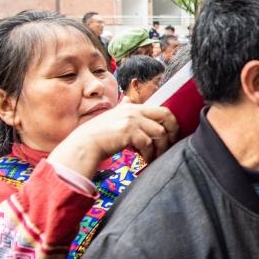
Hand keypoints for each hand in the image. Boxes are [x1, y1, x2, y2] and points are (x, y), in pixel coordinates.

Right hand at [50, 102, 178, 178]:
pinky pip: (148, 143)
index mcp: (132, 107)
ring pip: (159, 132)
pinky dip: (149, 154)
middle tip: (171, 144)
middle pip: (166, 116)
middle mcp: (133, 110)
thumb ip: (123, 108)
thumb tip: (128, 99)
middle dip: (173, 131)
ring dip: (161, 147)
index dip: (171, 122)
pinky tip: (145, 159)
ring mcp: (131, 120)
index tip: (173, 135)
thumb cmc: (99, 134)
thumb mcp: (113, 116)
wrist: (84, 145)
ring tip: (156, 156)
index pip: (162, 109)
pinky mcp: (128, 132)